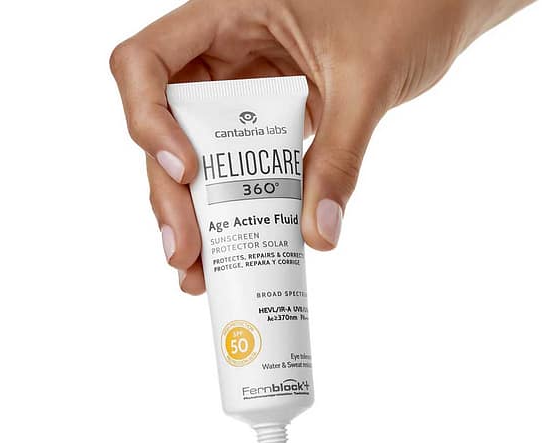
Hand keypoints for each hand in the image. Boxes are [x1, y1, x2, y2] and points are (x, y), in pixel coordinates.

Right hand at [110, 0, 531, 293]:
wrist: (440, 8)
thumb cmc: (406, 9)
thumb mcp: (367, 79)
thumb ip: (341, 155)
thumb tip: (319, 234)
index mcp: (227, 18)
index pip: (145, 63)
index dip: (148, 118)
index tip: (187, 169)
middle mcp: (222, 58)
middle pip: (165, 131)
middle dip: (171, 196)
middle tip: (185, 252)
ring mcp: (242, 96)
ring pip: (198, 159)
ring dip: (196, 217)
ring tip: (201, 272)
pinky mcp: (268, 126)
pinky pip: (242, 170)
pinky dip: (238, 211)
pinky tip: (234, 252)